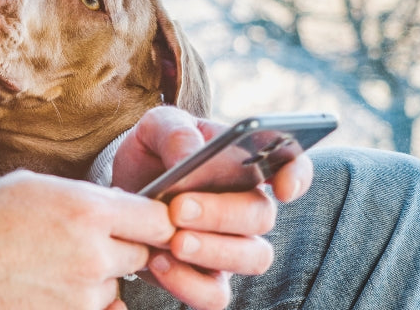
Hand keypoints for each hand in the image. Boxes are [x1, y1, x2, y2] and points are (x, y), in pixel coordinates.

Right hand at [0, 170, 175, 309]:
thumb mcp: (34, 186)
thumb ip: (86, 195)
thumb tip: (121, 204)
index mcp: (86, 210)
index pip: (159, 219)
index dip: (154, 217)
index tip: (143, 217)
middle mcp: (92, 255)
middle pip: (144, 253)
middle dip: (126, 244)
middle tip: (89, 238)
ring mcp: (83, 295)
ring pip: (117, 283)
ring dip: (100, 274)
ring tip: (53, 262)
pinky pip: (99, 309)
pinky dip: (84, 299)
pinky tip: (50, 284)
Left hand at [110, 106, 313, 309]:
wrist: (123, 185)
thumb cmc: (153, 151)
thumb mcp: (157, 126)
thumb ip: (176, 133)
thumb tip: (191, 157)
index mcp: (247, 164)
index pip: (292, 166)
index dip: (296, 176)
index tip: (282, 186)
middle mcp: (247, 207)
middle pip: (262, 216)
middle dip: (222, 213)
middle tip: (179, 207)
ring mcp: (231, 245)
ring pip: (252, 259)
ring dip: (214, 252)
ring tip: (174, 241)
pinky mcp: (204, 277)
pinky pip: (214, 295)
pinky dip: (188, 284)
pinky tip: (157, 262)